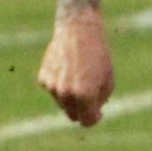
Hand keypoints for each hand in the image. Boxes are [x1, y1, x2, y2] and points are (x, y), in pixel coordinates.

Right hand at [37, 10, 114, 125]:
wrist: (78, 28)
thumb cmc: (98, 54)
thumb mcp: (108, 80)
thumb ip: (100, 102)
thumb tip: (90, 114)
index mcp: (84, 95)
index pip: (87, 121)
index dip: (94, 118)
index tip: (98, 112)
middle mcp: (65, 93)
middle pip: (73, 115)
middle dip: (82, 110)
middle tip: (90, 94)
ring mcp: (52, 86)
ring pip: (62, 104)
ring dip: (71, 97)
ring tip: (79, 75)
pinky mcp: (43, 78)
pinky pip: (53, 91)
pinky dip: (60, 85)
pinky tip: (67, 69)